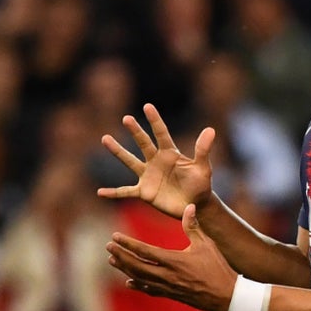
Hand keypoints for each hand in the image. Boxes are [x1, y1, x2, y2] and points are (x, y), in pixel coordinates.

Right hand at [98, 104, 215, 218]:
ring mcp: (148, 176)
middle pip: (143, 143)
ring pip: (130, 161)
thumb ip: (203, 150)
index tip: (147, 106)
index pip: (161, 133)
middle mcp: (156, 161)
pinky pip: (126, 192)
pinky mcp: (144, 192)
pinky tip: (100, 192)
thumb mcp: (203, 168)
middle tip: (126, 118)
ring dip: (118, 151)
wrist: (195, 204)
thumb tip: (211, 129)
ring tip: (105, 138)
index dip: (155, 120)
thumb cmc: (201, 185)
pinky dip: (114, 193)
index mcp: (170, 154)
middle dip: (136, 131)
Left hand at [106, 204, 239, 310]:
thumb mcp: (207, 244)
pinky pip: (150, 290)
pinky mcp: (172, 295)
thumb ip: (193, 226)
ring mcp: (168, 287)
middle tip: (109, 247)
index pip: (144, 251)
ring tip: (113, 260)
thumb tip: (189, 206)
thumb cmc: (218, 268)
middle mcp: (167, 275)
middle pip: (136, 266)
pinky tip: (129, 282)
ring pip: (140, 278)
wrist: (227, 296)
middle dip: (121, 256)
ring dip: (125, 269)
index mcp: (174, 261)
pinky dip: (138, 285)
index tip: (114, 236)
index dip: (127, 244)